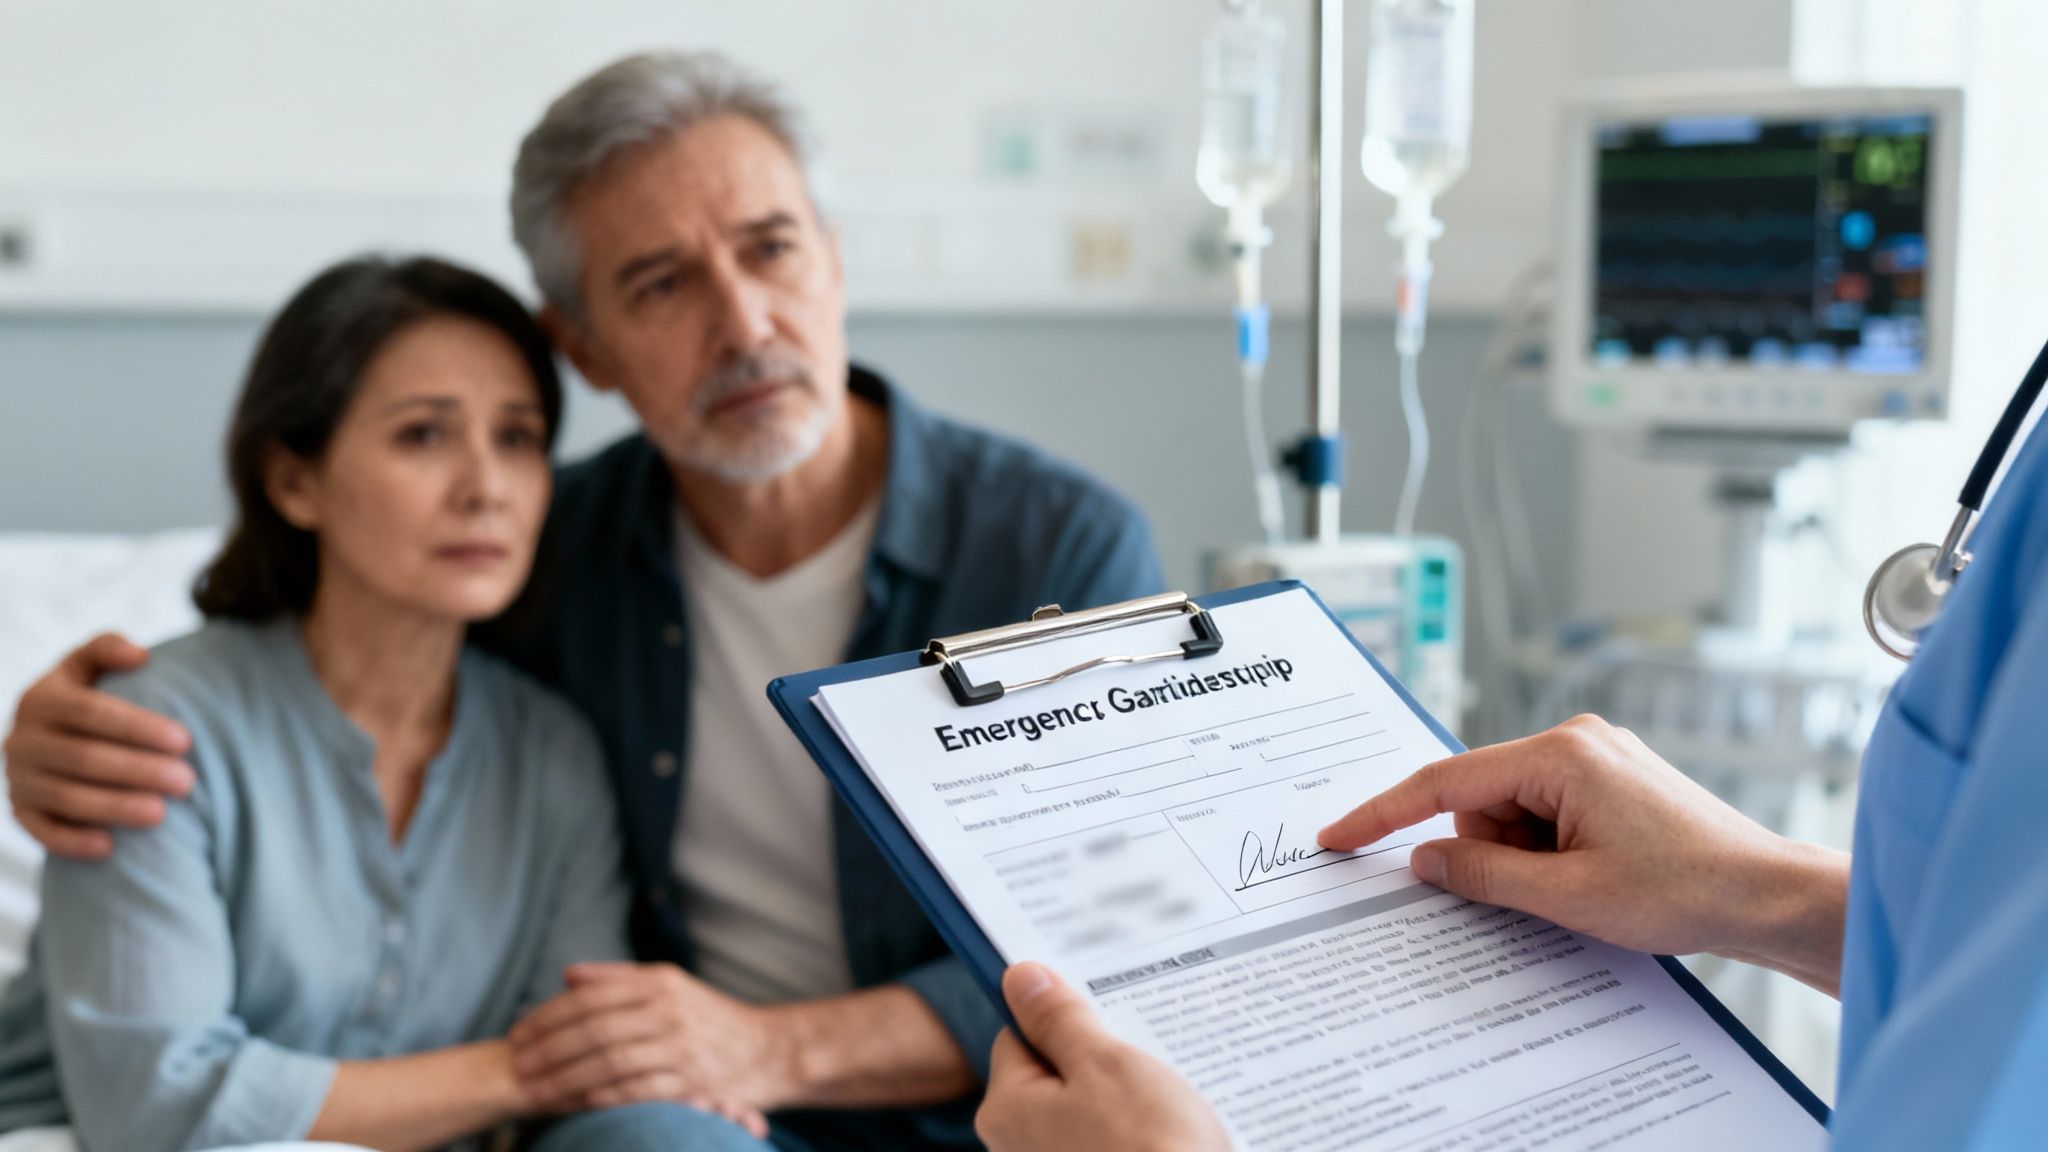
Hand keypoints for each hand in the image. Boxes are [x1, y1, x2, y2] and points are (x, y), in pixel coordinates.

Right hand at [4, 634, 193, 858]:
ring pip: (64, 797)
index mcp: (41, 698)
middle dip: (137, 770)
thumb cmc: (89, 695)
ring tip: (161, 814)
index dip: (137, 727)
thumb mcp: (90, 666)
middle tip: (186, 781)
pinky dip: (71, 841)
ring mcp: (18, 778)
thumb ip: (107, 649)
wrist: (54, 735)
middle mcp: (22, 739)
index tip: (185, 740)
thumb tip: (140, 655)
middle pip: (81, 757)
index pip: (89, 711)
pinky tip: (109, 848)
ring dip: (114, 807)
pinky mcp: (20, 811)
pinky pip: (41, 831)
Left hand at [509, 962, 790, 1136]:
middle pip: (595, 1030)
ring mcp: (682, 1047)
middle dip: (549, 1050)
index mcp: (659, 983)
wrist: (769, 1050)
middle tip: (518, 1066)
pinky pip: (638, 1090)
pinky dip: (604, 1098)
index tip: (518, 1034)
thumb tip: (567, 974)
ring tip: (535, 1092)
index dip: (548, 1016)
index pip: (590, 997)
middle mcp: (670, 1011)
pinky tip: (578, 1103)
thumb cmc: (710, 1018)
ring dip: (567, 1079)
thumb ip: (617, 979)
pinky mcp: (692, 1082)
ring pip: (611, 1062)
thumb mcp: (669, 985)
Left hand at [976, 963, 1227, 1151]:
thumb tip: (1021, 978)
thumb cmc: (1148, 1148)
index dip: (1062, 1016)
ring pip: (1088, 1111)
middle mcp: (1020, 1150)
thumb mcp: (1104, 1064)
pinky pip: (1108, 1142)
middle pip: (1056, 1075)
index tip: (1104, 1006)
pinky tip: (1172, 1126)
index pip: (1020, 1037)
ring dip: (1126, 1096)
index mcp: (1007, 1111)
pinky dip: (1137, 1131)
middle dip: (1101, 1058)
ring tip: (1169, 1091)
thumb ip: (1060, 1019)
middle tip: (1147, 1049)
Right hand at [1317, 714, 1848, 988]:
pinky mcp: (1611, 777)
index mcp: (1559, 754)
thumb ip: (1484, 875)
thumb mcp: (1568, 895)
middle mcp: (1575, 739)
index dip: (1385, 813)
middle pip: (1481, 798)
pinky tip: (1593, 875)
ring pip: (1512, 810)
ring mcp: (1596, 755)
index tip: (1338, 837)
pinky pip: (1545, 811)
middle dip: (1492, 851)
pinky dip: (1549, 849)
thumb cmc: (1684, 890)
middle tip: (1546, 892)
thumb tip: (1424, 860)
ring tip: (1585, 886)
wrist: (1768, 894)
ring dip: (1526, 855)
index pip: (1445, 781)